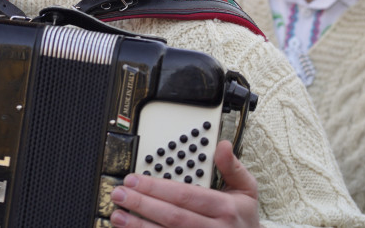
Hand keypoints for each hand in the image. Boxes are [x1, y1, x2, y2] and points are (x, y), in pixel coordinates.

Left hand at [110, 140, 258, 226]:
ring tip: (118, 216)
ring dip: (139, 227)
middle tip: (120, 194)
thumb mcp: (247, 190)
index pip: (185, 196)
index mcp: (224, 208)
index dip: (157, 188)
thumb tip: (222, 145)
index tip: (135, 179)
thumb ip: (232, 167)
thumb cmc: (245, 219)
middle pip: (172, 217)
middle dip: (142, 204)